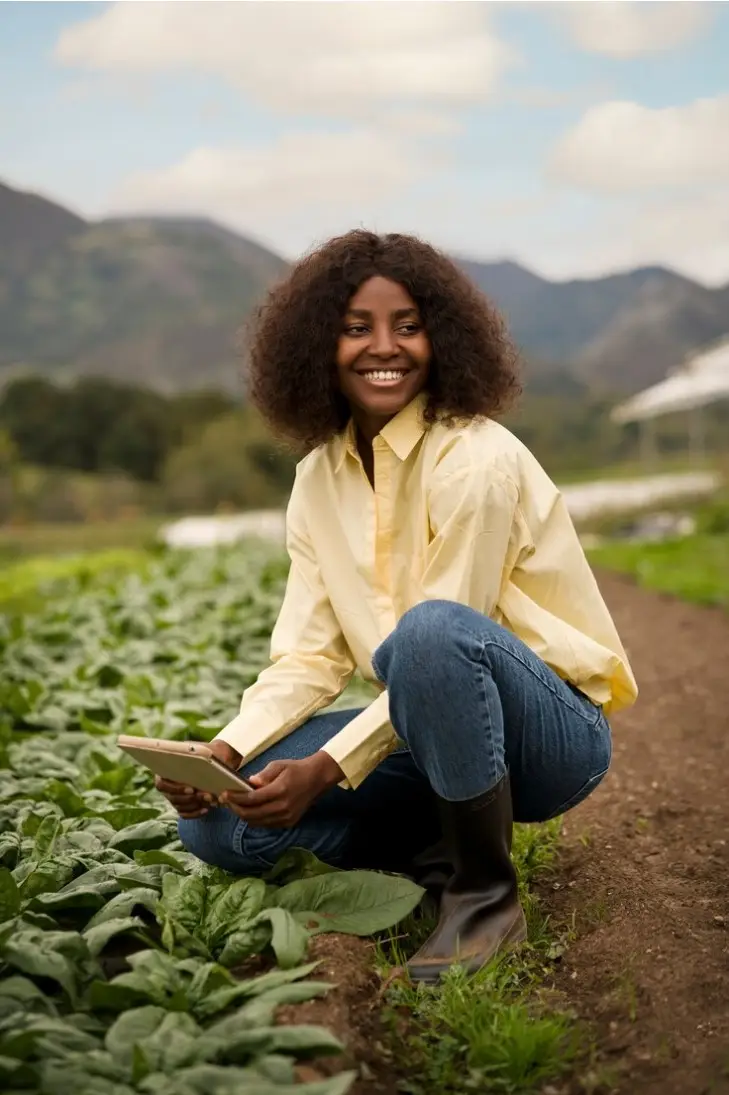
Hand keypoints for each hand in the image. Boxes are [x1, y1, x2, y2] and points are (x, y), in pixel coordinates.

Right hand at [155, 740, 242, 818]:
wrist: (215, 760)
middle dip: (190, 798)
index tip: (191, 788)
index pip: (161, 784)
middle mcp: (167, 786)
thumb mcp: (206, 749)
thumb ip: (202, 753)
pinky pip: (185, 813)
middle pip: (172, 798)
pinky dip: (196, 812)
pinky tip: (207, 809)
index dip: (175, 788)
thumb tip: (204, 758)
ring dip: (195, 805)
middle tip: (207, 796)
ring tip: (210, 800)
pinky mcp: (182, 805)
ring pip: (180, 807)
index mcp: (165, 770)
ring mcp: (173, 797)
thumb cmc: (208, 752)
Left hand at [219, 751, 343, 829]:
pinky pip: (265, 825)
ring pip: (257, 822)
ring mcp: (286, 818)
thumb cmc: (295, 769)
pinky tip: (250, 810)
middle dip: (235, 809)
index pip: (251, 799)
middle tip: (226, 801)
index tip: (224, 794)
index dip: (235, 798)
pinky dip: (255, 819)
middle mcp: (283, 807)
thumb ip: (263, 775)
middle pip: (251, 814)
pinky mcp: (288, 823)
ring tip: (235, 806)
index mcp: (280, 790)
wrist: (316, 779)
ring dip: (243, 815)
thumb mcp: (278, 765)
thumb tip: (249, 783)